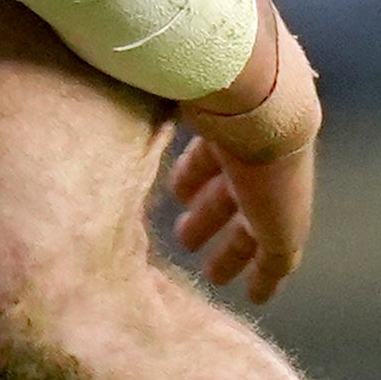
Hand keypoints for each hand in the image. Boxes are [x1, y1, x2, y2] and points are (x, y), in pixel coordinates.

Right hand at [162, 12, 321, 305]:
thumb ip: (137, 96)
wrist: (259, 100)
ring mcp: (275, 189)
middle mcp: (259, 155)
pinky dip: (263, 277)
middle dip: (210, 213)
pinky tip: (254, 295)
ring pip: (252, 227)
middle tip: (186, 236)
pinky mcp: (285, 225)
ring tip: (208, 271)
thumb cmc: (204, 90)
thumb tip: (95, 84)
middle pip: (233, 192)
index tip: (178, 193)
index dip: (196, 173)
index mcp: (235, 122)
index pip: (215, 154)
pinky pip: (275, 260)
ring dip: (229, 246)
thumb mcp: (161, 89)